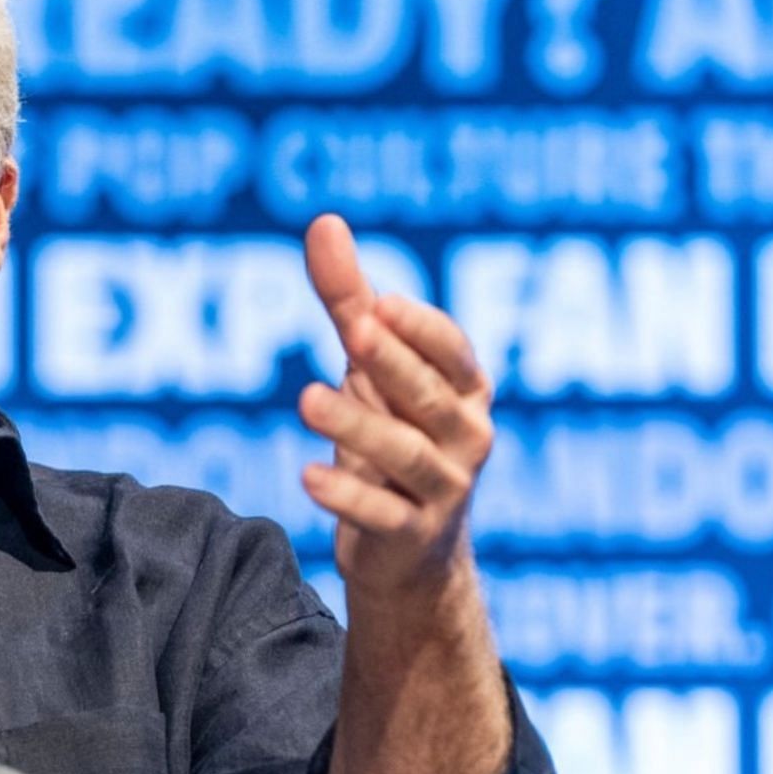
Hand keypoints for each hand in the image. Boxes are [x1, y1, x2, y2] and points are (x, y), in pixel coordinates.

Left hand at [297, 214, 494, 597]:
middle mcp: (466, 436)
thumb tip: (324, 221)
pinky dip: (346, 496)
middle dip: (392, 363)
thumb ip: (351, 300)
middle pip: (428, 396)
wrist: (410, 552)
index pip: (452, 352)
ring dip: (355, 425)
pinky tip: (306, 476)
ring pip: (404, 453)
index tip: (381, 304)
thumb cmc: (393, 433)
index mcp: (464, 389)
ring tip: (305, 398)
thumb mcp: (370, 367)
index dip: (421, 330)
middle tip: (354, 332)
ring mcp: (445, 489)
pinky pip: (381, 514)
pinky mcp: (412, 535)